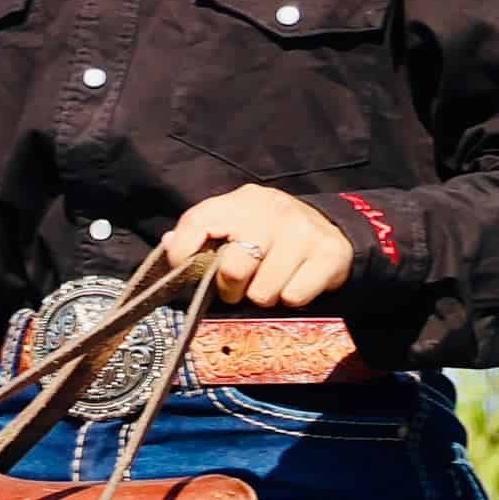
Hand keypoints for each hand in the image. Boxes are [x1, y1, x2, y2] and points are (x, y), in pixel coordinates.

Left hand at [153, 185, 356, 309]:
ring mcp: (303, 232)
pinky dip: (291, 298)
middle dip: (231, 288)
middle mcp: (272, 210)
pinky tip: (294, 282)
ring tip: (271, 281)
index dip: (182, 251)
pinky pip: (294, 297)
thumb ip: (202, 233)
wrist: (329, 227)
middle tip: (240, 286)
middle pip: (232, 269)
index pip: (198, 221)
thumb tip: (169, 245)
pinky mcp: (329, 254)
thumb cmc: (269, 232)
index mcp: (241, 201)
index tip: (184, 268)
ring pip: (264, 292)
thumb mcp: (236, 222)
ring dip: (264, 296)